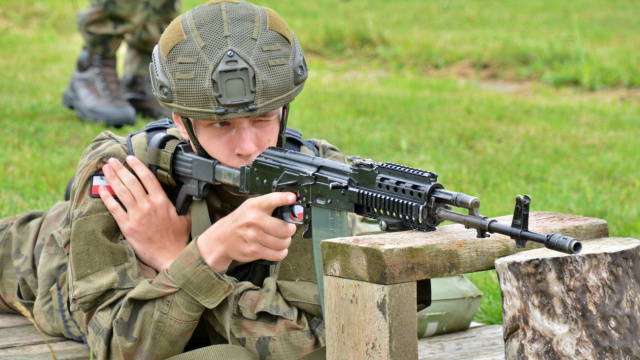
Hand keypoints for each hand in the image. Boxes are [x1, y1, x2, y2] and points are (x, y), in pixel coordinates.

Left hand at [99, 155, 190, 271]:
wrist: (170, 257)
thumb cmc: (178, 239)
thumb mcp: (186, 218)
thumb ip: (185, 204)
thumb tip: (189, 195)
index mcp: (162, 201)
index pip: (148, 178)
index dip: (137, 166)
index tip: (130, 158)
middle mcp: (148, 205)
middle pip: (131, 182)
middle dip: (120, 168)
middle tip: (111, 160)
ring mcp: (137, 215)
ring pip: (122, 192)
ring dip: (112, 178)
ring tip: (106, 168)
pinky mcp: (127, 226)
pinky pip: (114, 208)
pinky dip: (107, 197)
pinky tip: (102, 189)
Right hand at [196, 192, 297, 271]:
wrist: (221, 239)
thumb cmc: (241, 222)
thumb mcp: (251, 207)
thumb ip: (270, 207)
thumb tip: (293, 212)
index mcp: (255, 206)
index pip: (272, 200)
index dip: (284, 198)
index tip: (292, 197)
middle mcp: (254, 220)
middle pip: (285, 229)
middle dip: (290, 230)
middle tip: (287, 230)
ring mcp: (253, 236)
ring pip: (283, 243)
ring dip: (286, 243)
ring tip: (281, 240)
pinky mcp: (253, 251)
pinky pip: (276, 255)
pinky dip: (281, 253)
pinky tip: (277, 249)